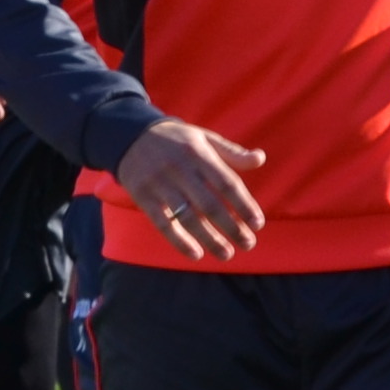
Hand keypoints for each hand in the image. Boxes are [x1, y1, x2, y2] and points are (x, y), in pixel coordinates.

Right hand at [116, 120, 267, 257]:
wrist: (130, 136)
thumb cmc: (177, 141)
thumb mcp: (204, 138)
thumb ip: (232, 152)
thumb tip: (260, 158)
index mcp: (198, 153)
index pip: (226, 183)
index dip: (244, 205)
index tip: (258, 224)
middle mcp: (179, 168)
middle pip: (210, 205)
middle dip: (232, 228)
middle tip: (248, 244)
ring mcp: (159, 183)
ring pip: (188, 218)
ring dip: (210, 239)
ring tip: (227, 254)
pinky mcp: (143, 197)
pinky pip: (163, 223)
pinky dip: (180, 241)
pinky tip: (196, 254)